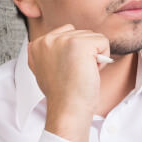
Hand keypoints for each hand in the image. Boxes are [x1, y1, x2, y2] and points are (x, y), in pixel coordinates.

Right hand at [28, 24, 110, 141]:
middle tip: (76, 73)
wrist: (68, 109)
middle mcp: (47, 39)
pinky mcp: (79, 43)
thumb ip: (52, 53)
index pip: (67, 32)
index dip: (74, 52)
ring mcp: (63, 40)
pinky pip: (103, 41)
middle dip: (85, 53)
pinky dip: (104, 56)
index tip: (67, 70)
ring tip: (82, 72)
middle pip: (81, 33)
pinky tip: (91, 70)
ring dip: (94, 55)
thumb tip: (66, 47)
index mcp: (37, 45)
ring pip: (93, 37)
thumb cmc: (62, 94)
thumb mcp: (46, 69)